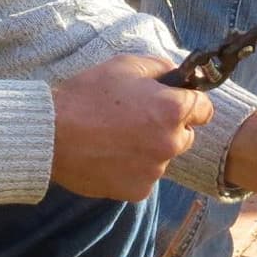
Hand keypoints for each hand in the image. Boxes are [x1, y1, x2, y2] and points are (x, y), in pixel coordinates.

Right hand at [50, 55, 212, 200]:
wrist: (51, 135)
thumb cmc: (87, 95)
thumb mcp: (125, 65)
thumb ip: (159, 67)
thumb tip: (176, 74)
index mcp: (172, 110)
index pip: (205, 108)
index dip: (189, 102)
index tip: (173, 101)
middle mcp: (170, 143)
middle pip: (186, 135)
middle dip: (169, 127)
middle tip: (138, 119)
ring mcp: (155, 170)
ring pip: (163, 157)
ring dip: (150, 149)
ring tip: (117, 138)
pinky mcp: (137, 191)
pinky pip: (145, 177)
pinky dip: (133, 169)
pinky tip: (110, 156)